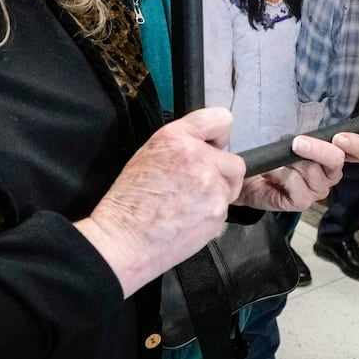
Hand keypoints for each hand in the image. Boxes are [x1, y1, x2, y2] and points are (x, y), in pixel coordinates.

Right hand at [75, 107, 244, 295]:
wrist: (123, 239)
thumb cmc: (129, 202)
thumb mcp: (149, 155)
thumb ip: (182, 145)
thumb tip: (208, 147)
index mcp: (176, 137)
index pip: (221, 119)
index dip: (219, 137)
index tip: (214, 148)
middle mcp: (197, 156)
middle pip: (235, 162)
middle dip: (222, 175)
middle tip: (197, 188)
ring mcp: (211, 184)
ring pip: (231, 188)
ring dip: (217, 196)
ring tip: (188, 206)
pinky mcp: (217, 211)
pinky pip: (224, 210)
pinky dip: (211, 216)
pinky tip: (188, 220)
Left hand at [238, 132, 358, 210]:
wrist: (243, 172)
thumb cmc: (269, 151)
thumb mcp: (286, 131)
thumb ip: (301, 123)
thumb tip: (303, 113)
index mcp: (334, 152)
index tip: (342, 138)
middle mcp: (330, 172)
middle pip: (337, 160)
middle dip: (318, 149)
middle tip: (298, 142)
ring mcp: (317, 189)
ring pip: (315, 173)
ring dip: (292, 162)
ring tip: (275, 159)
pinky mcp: (302, 202)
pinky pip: (300, 190)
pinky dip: (283, 178)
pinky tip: (271, 173)